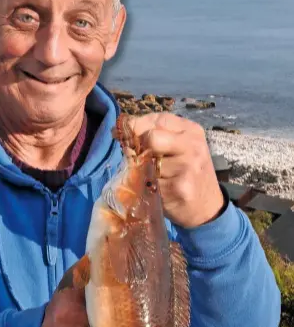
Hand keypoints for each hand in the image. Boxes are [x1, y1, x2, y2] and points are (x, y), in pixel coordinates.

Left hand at [128, 113, 224, 227]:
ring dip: (143, 172)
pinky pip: (149, 183)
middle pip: (152, 138)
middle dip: (140, 149)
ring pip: (147, 162)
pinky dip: (148, 187)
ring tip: (154, 179)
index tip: (126, 138)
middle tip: (140, 160)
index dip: (136, 128)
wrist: (209, 207)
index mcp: (191, 131)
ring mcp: (187, 167)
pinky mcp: (179, 188)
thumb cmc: (187, 174)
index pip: (157, 119)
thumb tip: (118, 131)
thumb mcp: (179, 148)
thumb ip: (155, 136)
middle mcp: (192, 146)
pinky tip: (158, 191)